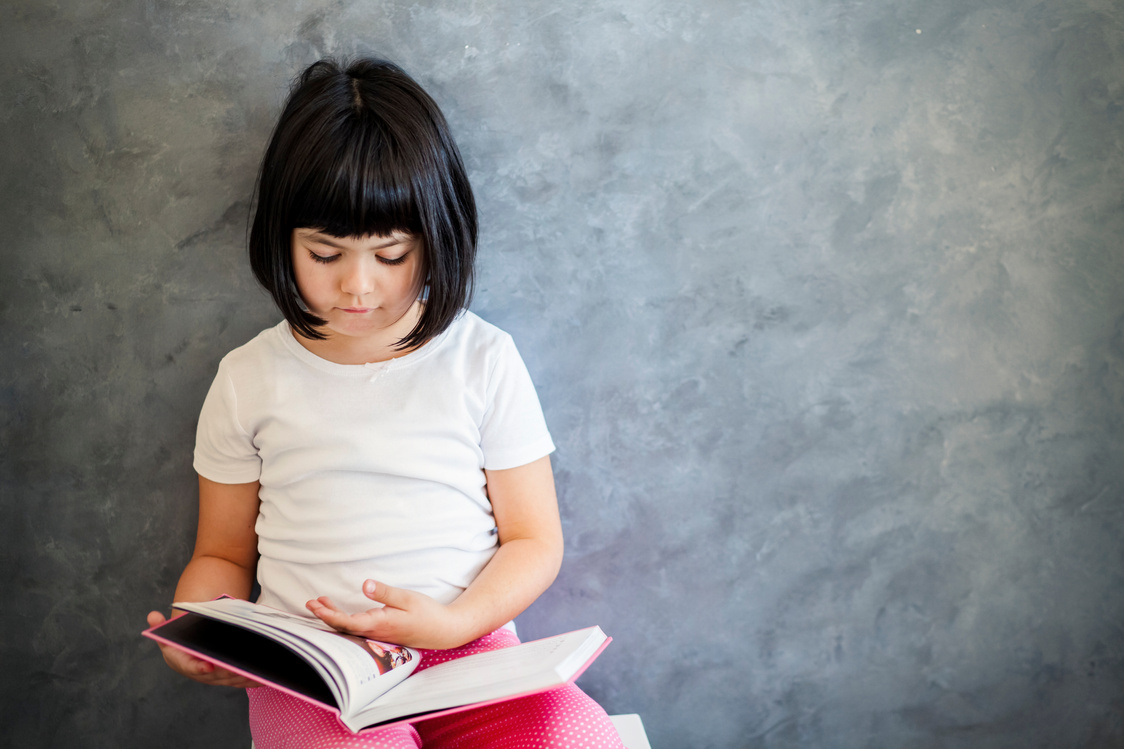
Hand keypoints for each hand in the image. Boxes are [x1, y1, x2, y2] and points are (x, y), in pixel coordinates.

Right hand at [146, 610, 261, 688]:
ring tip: (256, 671)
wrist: (190, 646)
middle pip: (214, 675)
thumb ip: (161, 625)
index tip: (208, 666)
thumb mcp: (171, 629)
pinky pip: (239, 681)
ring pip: (229, 680)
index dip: (199, 668)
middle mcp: (198, 673)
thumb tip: (152, 616)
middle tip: (241, 666)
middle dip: (228, 672)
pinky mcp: (226, 677)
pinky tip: (263, 677)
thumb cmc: (182, 636)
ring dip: (242, 677)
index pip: (190, 667)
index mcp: (181, 662)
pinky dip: (250, 680)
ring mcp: (212, 677)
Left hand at [305, 580, 467, 649]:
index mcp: (379, 624)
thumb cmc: (427, 613)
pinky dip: (346, 619)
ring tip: (321, 604)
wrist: (444, 631)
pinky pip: (358, 628)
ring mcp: (378, 635)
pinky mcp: (383, 633)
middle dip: (325, 615)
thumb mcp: (407, 598)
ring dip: (334, 616)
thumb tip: (365, 585)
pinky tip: (343, 612)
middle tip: (310, 603)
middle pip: (343, 627)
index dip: (329, 615)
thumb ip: (384, 593)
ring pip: (350, 628)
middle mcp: (375, 633)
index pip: (347, 622)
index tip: (315, 606)